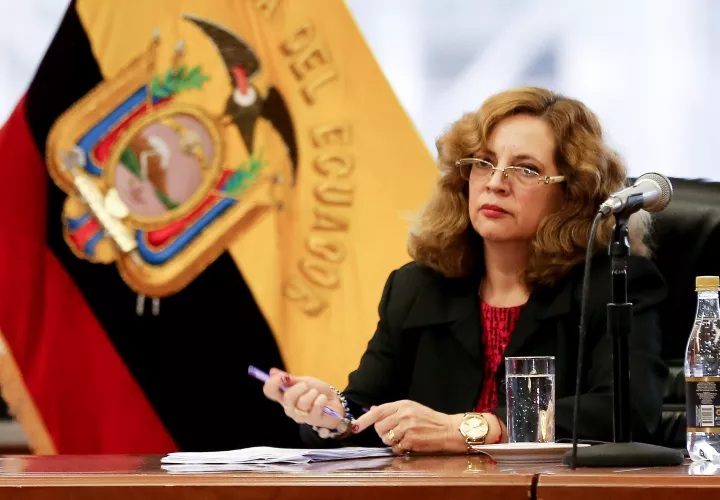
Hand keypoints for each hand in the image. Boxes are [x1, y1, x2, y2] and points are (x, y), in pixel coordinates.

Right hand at [262, 368, 344, 429]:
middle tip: (306, 385)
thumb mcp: (304, 381)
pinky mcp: (312, 420)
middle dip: (299, 387)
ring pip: (303, 402)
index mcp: (284, 396)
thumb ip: (290, 379)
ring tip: (317, 393)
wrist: (334, 401)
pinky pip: (315, 406)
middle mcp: (289, 408)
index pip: (269, 391)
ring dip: (313, 393)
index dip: (273, 383)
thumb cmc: (317, 391)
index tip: (282, 376)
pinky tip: (323, 399)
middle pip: (287, 397)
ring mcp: (300, 416)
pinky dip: (321, 399)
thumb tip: (272, 372)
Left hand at [352, 400, 466, 453]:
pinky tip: (409, 444)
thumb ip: (392, 410)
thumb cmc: (429, 420)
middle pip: (379, 427)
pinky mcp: (412, 440)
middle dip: (383, 433)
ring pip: (386, 438)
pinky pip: (396, 448)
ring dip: (391, 441)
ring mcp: (408, 428)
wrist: (448, 429)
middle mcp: (404, 414)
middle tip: (395, 432)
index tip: (354, 427)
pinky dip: (400, 448)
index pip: (378, 412)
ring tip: (404, 437)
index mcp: (403, 404)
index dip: (364, 420)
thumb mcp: (412, 408)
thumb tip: (373, 409)